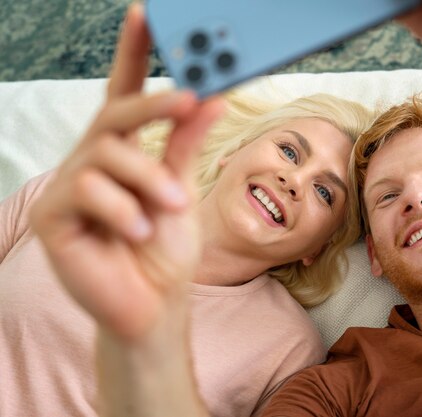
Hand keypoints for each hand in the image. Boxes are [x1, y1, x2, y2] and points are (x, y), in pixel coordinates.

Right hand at [29, 3, 224, 341]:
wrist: (153, 303)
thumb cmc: (166, 249)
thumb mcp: (182, 187)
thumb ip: (187, 144)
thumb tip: (211, 96)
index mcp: (123, 153)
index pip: (124, 94)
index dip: (133, 54)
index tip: (146, 15)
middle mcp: (92, 163)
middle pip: (113, 115)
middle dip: (153, 105)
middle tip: (188, 100)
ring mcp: (69, 188)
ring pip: (105, 154)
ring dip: (147, 179)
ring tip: (172, 208)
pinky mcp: (53, 216)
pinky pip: (88, 193)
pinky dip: (125, 210)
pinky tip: (138, 232)